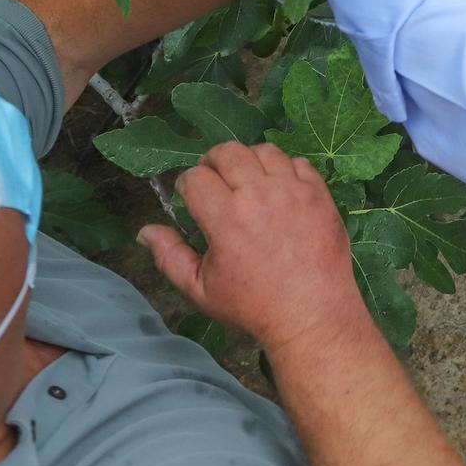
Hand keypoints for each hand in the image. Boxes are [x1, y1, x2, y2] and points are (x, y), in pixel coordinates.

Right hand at [139, 143, 368, 351]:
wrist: (311, 315)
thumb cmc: (253, 306)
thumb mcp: (201, 290)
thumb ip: (169, 257)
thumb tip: (146, 231)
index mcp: (226, 218)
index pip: (195, 177)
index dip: (186, 185)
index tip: (190, 198)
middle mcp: (259, 196)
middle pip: (227, 152)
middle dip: (213, 162)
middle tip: (215, 182)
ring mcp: (293, 191)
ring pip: (264, 151)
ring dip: (249, 161)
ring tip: (247, 181)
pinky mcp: (319, 194)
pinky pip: (298, 162)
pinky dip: (284, 169)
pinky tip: (279, 189)